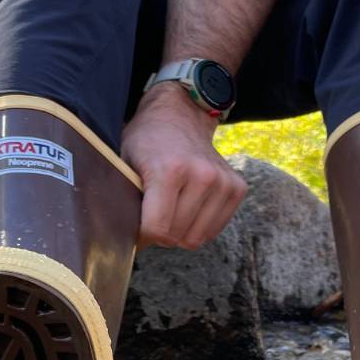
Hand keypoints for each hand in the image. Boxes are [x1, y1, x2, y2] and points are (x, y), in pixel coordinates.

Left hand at [121, 84, 246, 249]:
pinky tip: (189, 205)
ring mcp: (223, 182)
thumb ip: (123, 201)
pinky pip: (214, 231)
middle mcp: (202, 175)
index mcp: (170, 170)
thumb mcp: (124, 164)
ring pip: (196, 239)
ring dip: (180, 232)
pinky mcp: (237, 188)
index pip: (157, 230)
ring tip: (171, 207)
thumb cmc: (146, 142)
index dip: (143, 235)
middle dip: (161, 233)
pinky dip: (199, 226)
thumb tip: (123, 243)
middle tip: (153, 212)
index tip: (137, 226)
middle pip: (176, 237)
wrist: (180, 116)